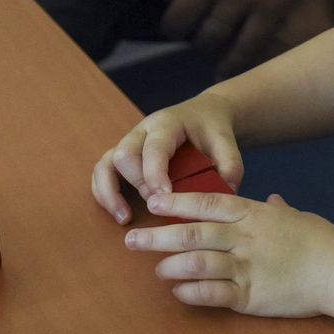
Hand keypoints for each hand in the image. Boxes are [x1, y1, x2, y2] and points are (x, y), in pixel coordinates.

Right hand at [92, 92, 241, 223]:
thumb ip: (231, 164)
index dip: (154, 173)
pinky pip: (102, 173)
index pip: (154, 147)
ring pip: (105, 164)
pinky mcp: (121, 157)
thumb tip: (227, 191)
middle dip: (139, 184)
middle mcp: (141, 131)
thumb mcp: (227, 141)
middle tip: (159, 203)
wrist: (202, 115)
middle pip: (124, 155)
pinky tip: (120, 214)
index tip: (163, 197)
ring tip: (124, 219)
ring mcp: (128, 143)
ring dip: (110, 192)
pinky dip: (104, 194)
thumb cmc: (211, 129)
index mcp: (166, 124)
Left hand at [124, 191, 333, 316]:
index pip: (205, 203)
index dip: (175, 202)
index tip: (151, 202)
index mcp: (252, 214)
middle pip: (191, 233)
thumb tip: (271, 198)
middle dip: (157, 236)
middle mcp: (243, 238)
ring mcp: (246, 267)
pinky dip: (191, 292)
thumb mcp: (295, 216)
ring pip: (196, 263)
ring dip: (170, 265)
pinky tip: (179, 292)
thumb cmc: (320, 241)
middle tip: (132, 240)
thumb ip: (276, 208)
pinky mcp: (250, 296)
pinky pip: (212, 293)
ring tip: (157, 269)